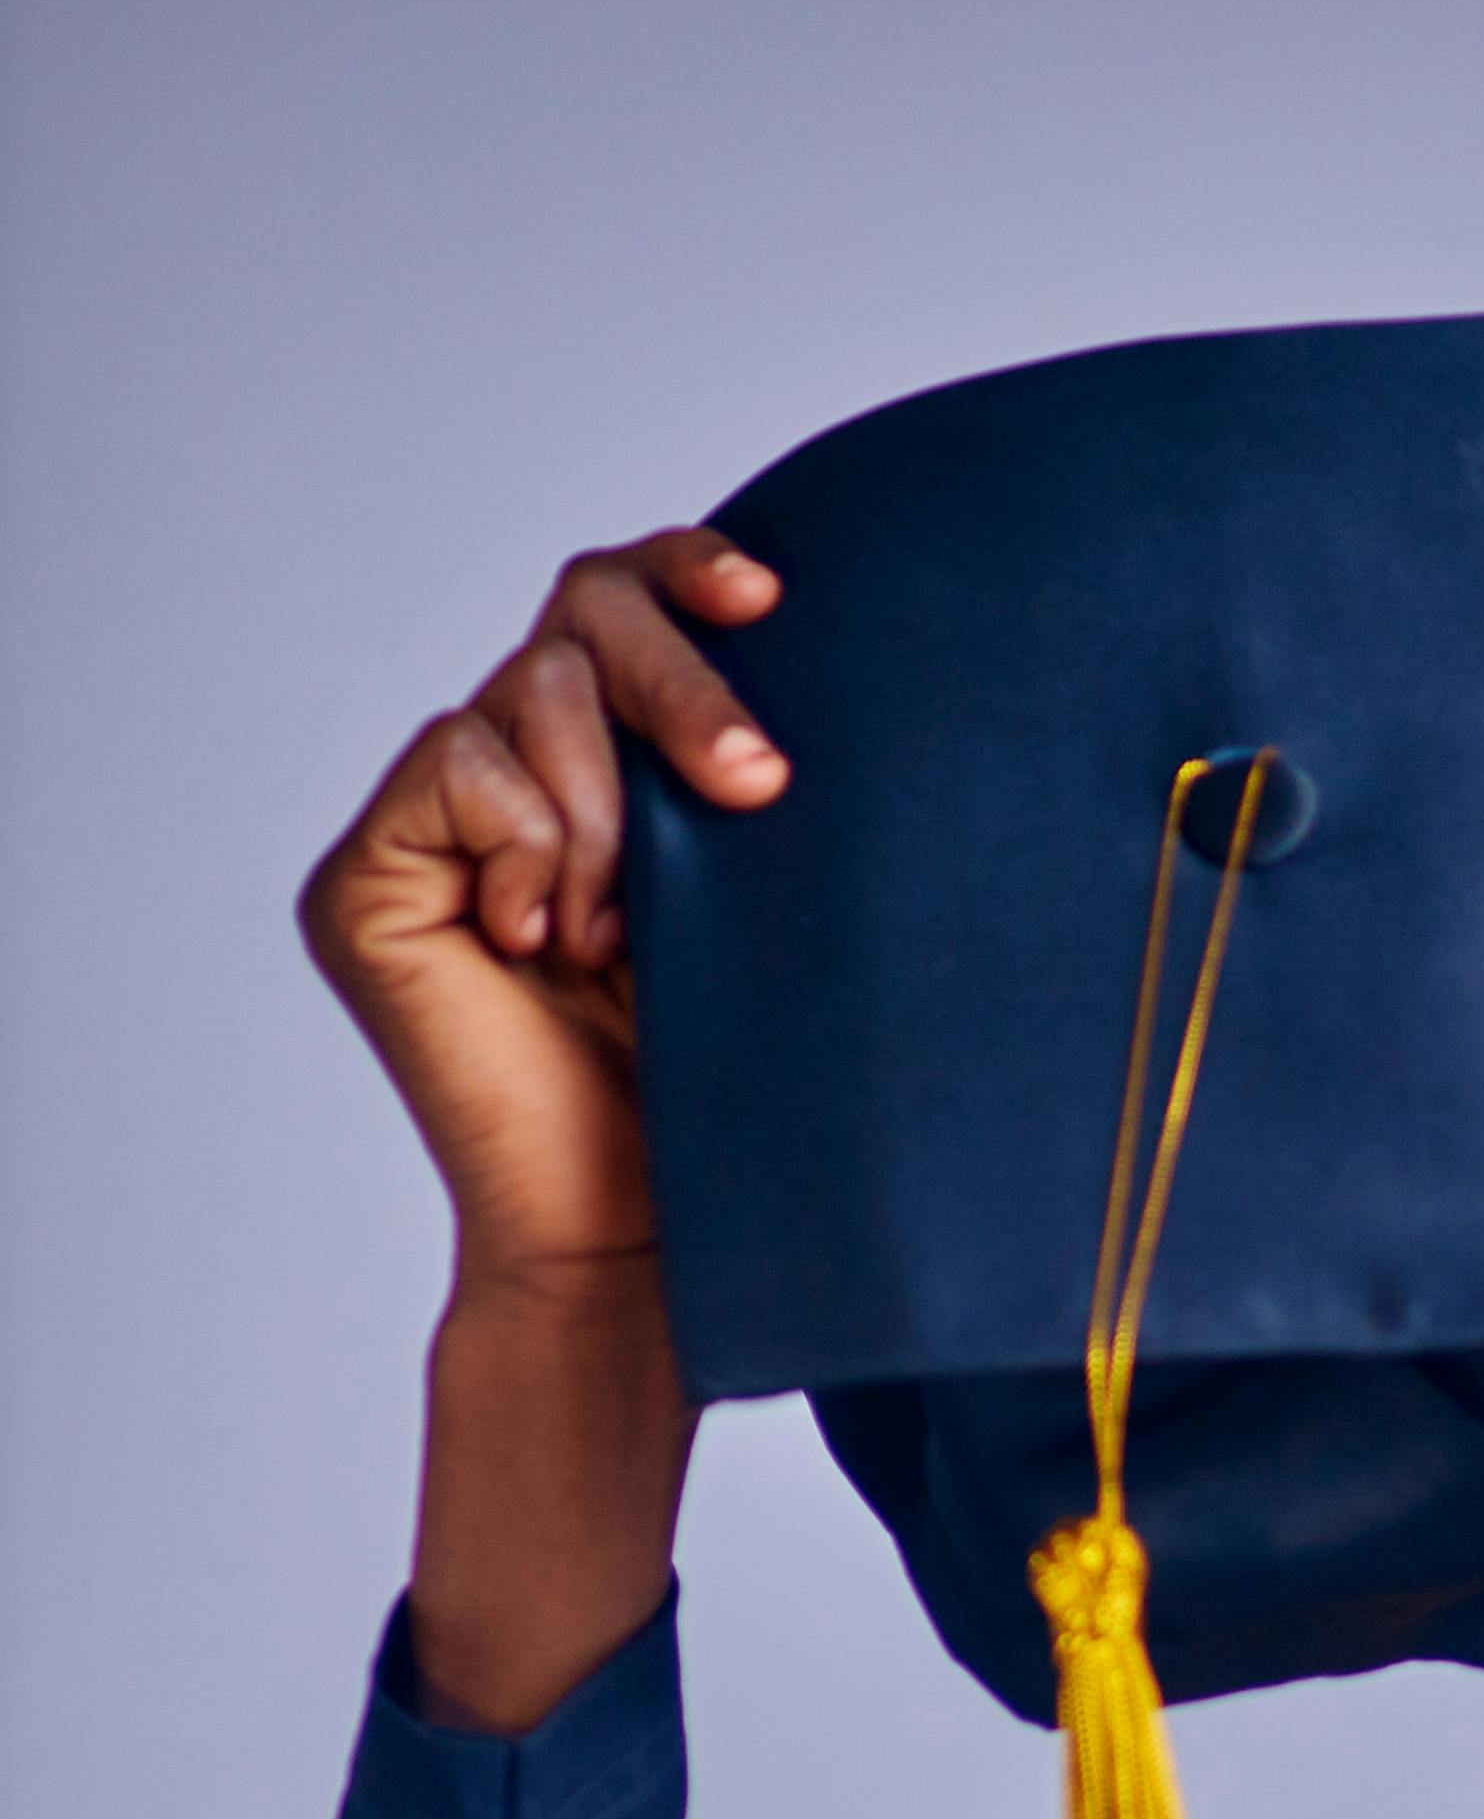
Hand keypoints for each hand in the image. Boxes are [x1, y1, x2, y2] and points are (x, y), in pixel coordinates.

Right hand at [298, 528, 786, 1286]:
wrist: (636, 1246)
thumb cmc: (716, 1101)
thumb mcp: (752, 907)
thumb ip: (727, 777)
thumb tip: (784, 630)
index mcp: (596, 777)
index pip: (620, 607)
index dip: (683, 572)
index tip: (769, 599)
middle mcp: (502, 783)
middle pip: (578, 618)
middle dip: (675, 683)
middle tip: (755, 787)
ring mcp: (425, 830)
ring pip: (527, 693)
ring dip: (608, 812)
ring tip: (623, 941)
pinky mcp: (365, 880)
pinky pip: (457, 765)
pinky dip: (528, 844)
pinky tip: (542, 948)